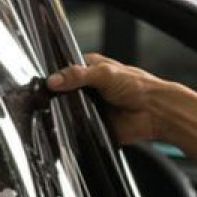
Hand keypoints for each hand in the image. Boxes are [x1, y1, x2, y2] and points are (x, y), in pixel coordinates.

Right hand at [47, 53, 179, 143]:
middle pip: (62, 92)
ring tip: (56, 112)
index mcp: (89, 69)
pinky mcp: (91, 125)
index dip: (53, 74)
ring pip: (66, 110)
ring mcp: (88, 107)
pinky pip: (75, 128)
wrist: (155, 113)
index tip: (42, 81)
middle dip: (55, 96)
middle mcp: (87, 88)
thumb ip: (78, 75)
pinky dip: (71, 128)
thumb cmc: (138, 87)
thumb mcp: (105, 74)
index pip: (63, 69)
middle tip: (46, 99)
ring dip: (62, 113)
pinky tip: (66, 127)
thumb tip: (54, 80)